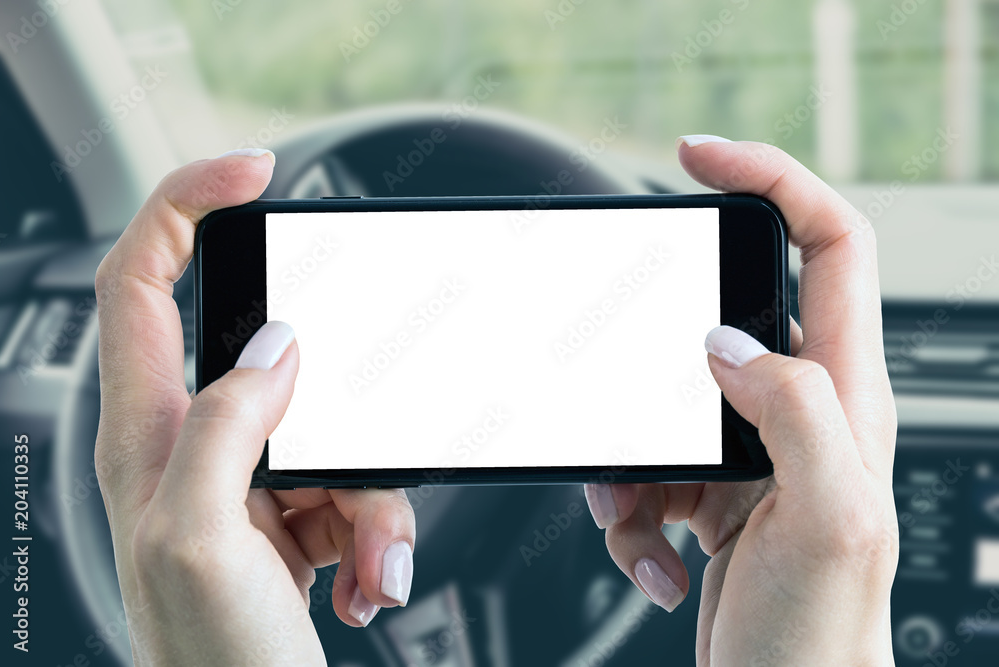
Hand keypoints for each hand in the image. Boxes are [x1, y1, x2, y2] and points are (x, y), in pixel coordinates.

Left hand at [94, 149, 415, 665]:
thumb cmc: (206, 662)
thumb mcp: (200, 541)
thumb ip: (225, 426)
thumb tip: (274, 346)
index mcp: (147, 434)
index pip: (143, 279)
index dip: (187, 205)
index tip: (253, 172)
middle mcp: (194, 446)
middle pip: (283, 365)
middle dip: (348, 417)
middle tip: (357, 485)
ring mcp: (249, 482)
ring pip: (339, 434)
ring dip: (373, 503)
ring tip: (366, 568)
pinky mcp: (293, 514)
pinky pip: (357, 484)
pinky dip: (377, 533)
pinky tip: (361, 581)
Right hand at [584, 136, 897, 664]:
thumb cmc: (821, 636)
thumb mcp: (828, 522)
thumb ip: (794, 413)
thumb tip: (729, 343)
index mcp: (842, 397)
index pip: (829, 244)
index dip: (771, 180)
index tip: (699, 158)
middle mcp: (800, 413)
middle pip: (719, 317)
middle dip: (650, 353)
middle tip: (624, 389)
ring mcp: (749, 453)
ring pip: (659, 400)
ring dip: (628, 458)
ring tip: (642, 516)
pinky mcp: (708, 491)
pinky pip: (642, 464)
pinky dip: (628, 510)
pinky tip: (655, 557)